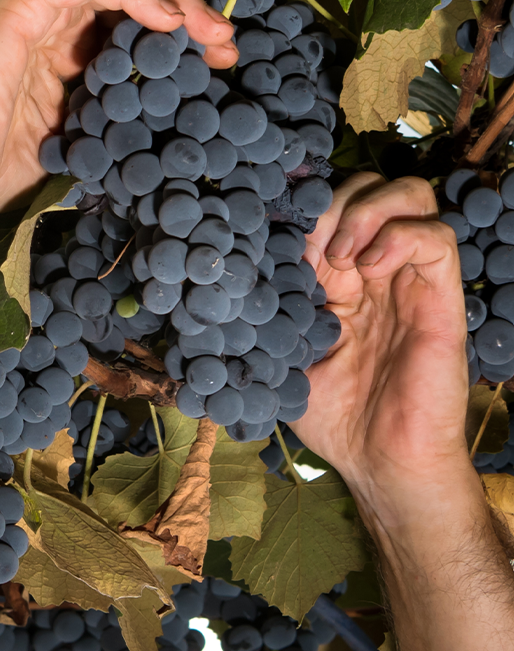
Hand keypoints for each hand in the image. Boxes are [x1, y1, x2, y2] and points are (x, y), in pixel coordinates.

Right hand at [0, 0, 236, 219]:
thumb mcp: (61, 156)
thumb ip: (99, 138)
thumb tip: (145, 155)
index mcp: (55, 56)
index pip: (126, 27)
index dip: (176, 41)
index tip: (216, 67)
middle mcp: (46, 23)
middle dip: (186, 16)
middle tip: (225, 47)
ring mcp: (32, 8)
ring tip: (208, 32)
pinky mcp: (22, 4)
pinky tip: (169, 21)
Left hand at [293, 173, 472, 519]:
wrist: (381, 463)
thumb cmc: (336, 422)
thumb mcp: (279, 365)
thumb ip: (261, 323)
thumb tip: (209, 292)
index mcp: (339, 281)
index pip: (329, 209)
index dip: (302, 204)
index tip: (273, 228)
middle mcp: (377, 272)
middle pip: (370, 187)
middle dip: (335, 200)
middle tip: (312, 244)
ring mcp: (410, 281)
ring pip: (412, 196)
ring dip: (370, 207)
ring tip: (343, 252)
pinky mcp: (440, 299)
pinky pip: (436, 238)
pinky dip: (401, 235)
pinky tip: (370, 267)